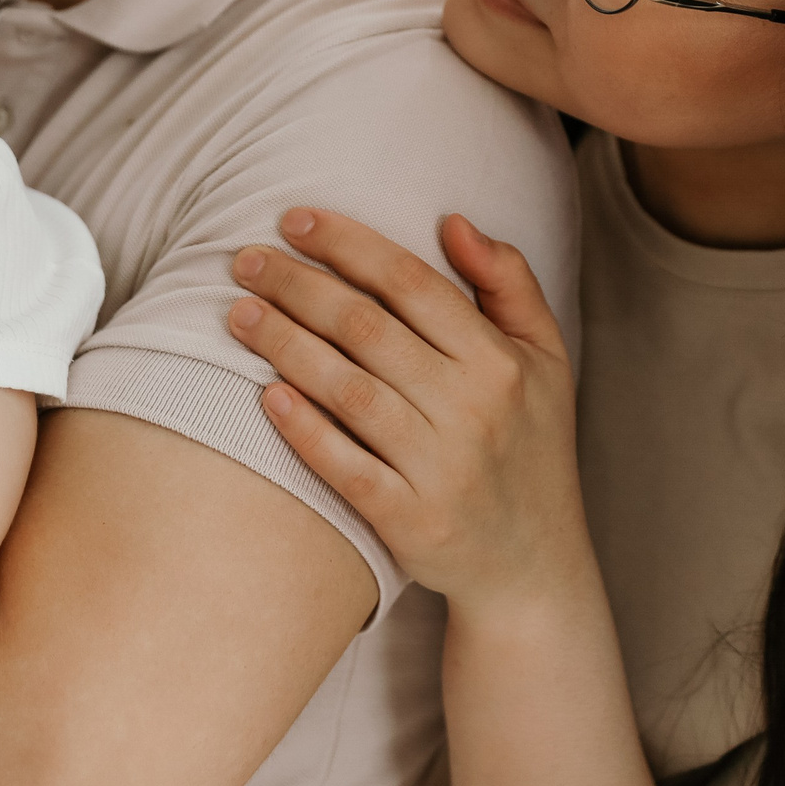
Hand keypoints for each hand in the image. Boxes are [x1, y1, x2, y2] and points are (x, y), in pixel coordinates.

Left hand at [227, 208, 583, 608]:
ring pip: (347, 390)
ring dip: (285, 345)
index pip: (411, 283)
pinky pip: (345, 467)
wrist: (535, 565)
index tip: (294, 220)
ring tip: (239, 314)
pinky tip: (265, 394)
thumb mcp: (545, 357)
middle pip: (367, 328)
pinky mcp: (412, 522)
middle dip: (297, 285)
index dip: (347, 244)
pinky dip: (304, 429)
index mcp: (500, 360)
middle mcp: (473, 409)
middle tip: (244, 260)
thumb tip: (452, 220)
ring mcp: (441, 469)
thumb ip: (508, 281)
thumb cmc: (530, 443)